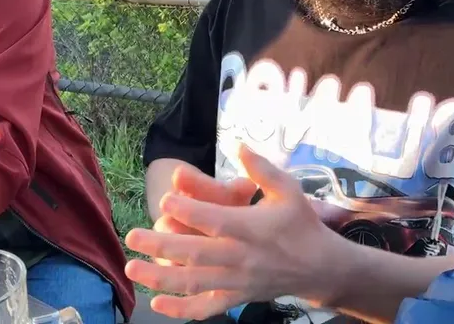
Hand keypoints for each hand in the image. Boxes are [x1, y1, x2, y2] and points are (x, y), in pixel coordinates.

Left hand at [125, 144, 349, 319]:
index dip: (189, 209)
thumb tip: (239, 145)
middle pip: (195, 252)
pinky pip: (206, 307)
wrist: (321, 267)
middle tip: (131, 235)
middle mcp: (241, 256)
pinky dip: (181, 309)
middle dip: (161, 244)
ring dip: (160, 276)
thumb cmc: (301, 224)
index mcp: (252, 227)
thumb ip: (262, 169)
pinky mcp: (237, 297)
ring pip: (194, 282)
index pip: (215, 219)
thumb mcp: (288, 190)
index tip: (165, 198)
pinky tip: (158, 303)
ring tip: (132, 267)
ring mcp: (237, 281)